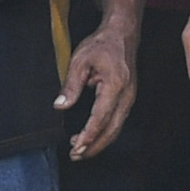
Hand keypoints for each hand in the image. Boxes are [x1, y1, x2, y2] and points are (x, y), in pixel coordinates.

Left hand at [59, 14, 138, 159]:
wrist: (122, 35)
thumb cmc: (101, 45)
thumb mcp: (79, 60)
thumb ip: (70, 85)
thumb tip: (60, 106)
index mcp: (114, 86)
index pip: (101, 118)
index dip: (88, 135)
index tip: (76, 146)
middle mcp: (126, 96)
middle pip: (111, 130)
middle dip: (93, 146)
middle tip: (75, 155)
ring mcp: (129, 99)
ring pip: (116, 129)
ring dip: (98, 143)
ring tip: (79, 151)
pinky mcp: (127, 100)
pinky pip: (117, 122)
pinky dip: (104, 134)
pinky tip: (90, 137)